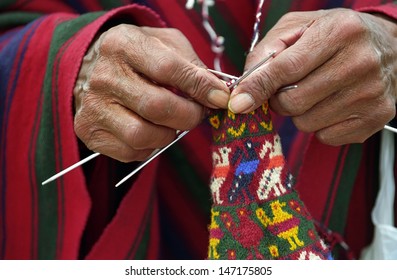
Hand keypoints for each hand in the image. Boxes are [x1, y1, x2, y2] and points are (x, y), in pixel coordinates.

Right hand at [74, 24, 228, 161]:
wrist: (93, 69)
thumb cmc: (139, 57)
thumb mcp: (164, 44)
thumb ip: (191, 64)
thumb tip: (217, 94)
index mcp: (123, 44)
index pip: (168, 68)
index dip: (200, 86)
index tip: (220, 98)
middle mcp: (103, 76)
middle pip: (157, 107)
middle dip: (189, 115)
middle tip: (197, 113)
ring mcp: (93, 106)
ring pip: (144, 135)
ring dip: (169, 134)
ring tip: (172, 122)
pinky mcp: (90, 131)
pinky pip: (131, 151)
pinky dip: (151, 146)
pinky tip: (151, 131)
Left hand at [230, 9, 396, 144]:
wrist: (387, 46)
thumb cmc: (333, 36)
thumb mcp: (297, 29)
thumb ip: (265, 53)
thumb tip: (243, 92)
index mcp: (339, 32)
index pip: (286, 69)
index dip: (257, 87)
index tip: (238, 103)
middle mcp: (360, 62)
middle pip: (293, 102)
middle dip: (280, 99)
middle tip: (290, 87)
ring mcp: (371, 93)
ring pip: (306, 123)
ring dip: (300, 112)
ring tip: (316, 92)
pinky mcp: (376, 117)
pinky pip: (326, 137)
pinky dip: (320, 125)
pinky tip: (332, 104)